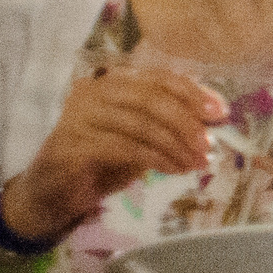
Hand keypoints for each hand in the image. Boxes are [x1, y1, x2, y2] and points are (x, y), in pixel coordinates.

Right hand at [6, 65, 226, 240]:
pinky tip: (173, 169)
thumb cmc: (101, 162)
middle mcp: (91, 92)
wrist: (54, 195)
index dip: (191, 93)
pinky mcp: (72, 144)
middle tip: (207, 145)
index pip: (157, 78)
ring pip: (140, 124)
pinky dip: (156, 158)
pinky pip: (125, 147)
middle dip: (185, 122)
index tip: (218, 113)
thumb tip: (214, 115)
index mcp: (111, 82)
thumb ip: (169, 124)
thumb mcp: (142, 139)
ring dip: (175, 145)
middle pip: (150, 99)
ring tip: (195, 163)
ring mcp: (78, 116)